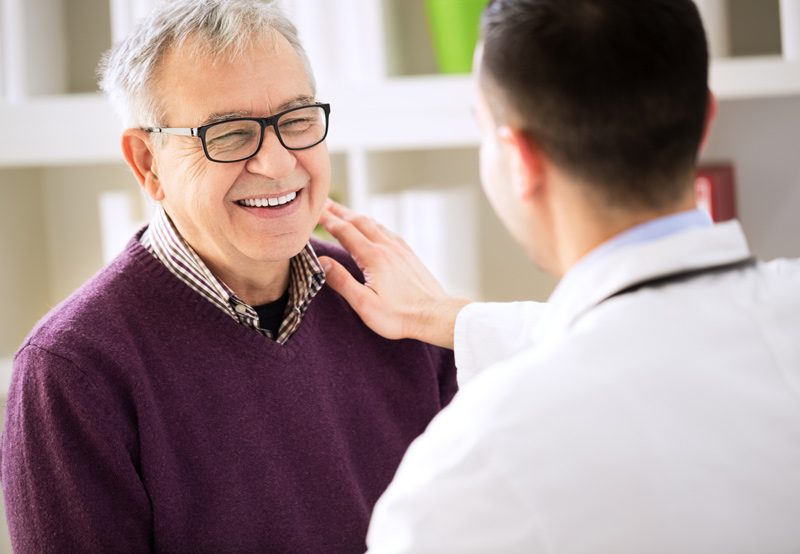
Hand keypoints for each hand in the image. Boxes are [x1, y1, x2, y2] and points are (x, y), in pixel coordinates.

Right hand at [318, 200, 472, 349]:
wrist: (436, 315)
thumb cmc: (400, 316)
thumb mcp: (365, 304)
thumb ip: (342, 281)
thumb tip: (321, 262)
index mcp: (374, 257)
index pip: (344, 231)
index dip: (327, 220)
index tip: (313, 211)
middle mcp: (387, 247)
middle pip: (359, 221)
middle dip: (339, 211)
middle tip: (324, 203)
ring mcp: (400, 249)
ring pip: (374, 224)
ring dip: (356, 216)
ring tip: (344, 212)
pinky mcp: (409, 255)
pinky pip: (388, 232)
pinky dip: (374, 225)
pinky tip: (373, 228)